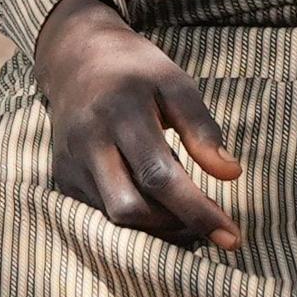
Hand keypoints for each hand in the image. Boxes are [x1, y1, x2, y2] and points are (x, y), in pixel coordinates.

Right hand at [33, 0, 243, 249]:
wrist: (76, 59)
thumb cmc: (137, 72)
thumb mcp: (175, 84)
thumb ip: (202, 129)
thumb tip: (231, 174)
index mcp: (120, 112)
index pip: (159, 176)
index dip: (196, 211)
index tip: (232, 237)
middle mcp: (88, 142)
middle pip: (130, 208)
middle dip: (176, 225)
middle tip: (212, 220)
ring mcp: (70, 164)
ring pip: (114, 218)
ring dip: (158, 226)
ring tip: (187, 208)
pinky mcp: (63, 179)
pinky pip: (102, 214)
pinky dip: (137, 217)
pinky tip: (158, 202)